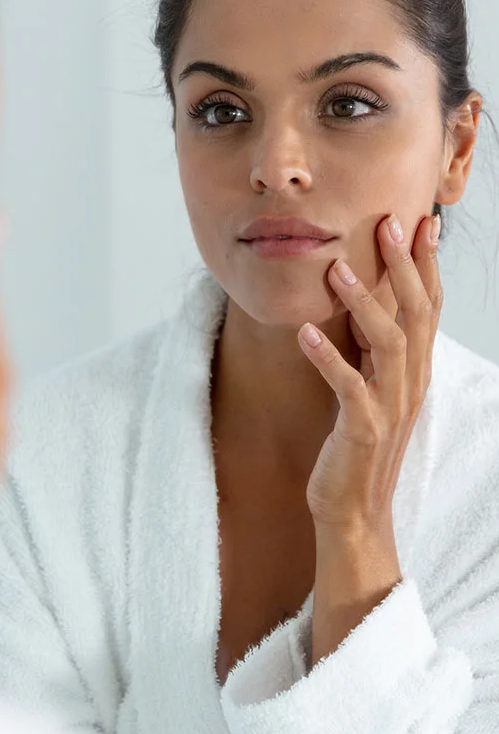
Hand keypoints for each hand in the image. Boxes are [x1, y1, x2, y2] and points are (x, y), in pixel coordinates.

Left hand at [297, 212, 441, 530]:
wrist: (354, 510)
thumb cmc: (357, 444)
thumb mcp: (372, 389)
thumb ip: (373, 351)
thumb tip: (363, 304)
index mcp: (415, 372)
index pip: (429, 308)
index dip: (426, 265)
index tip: (421, 222)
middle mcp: (410, 384)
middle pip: (417, 314)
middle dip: (404, 267)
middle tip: (389, 225)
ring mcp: (390, 407)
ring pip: (390, 343)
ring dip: (364, 303)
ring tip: (337, 268)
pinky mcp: (363, 430)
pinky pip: (348, 387)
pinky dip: (328, 358)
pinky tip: (305, 334)